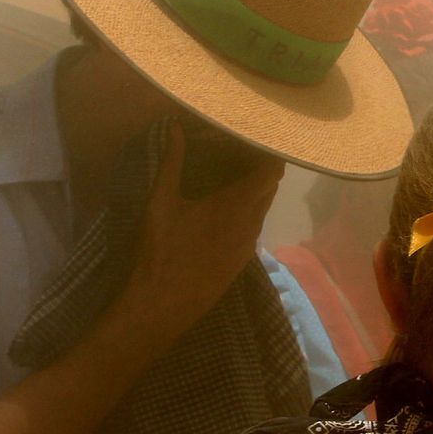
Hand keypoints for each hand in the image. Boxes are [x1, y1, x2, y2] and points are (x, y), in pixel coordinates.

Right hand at [109, 121, 283, 350]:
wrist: (163, 305)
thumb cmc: (161, 250)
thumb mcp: (161, 202)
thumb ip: (171, 162)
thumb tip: (175, 128)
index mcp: (237, 204)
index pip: (272, 171)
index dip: (269, 153)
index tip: (255, 139)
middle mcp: (252, 223)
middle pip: (270, 188)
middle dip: (262, 168)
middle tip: (240, 152)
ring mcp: (249, 246)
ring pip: (262, 209)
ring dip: (254, 192)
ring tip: (231, 177)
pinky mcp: (242, 262)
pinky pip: (253, 229)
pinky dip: (247, 213)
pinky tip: (224, 211)